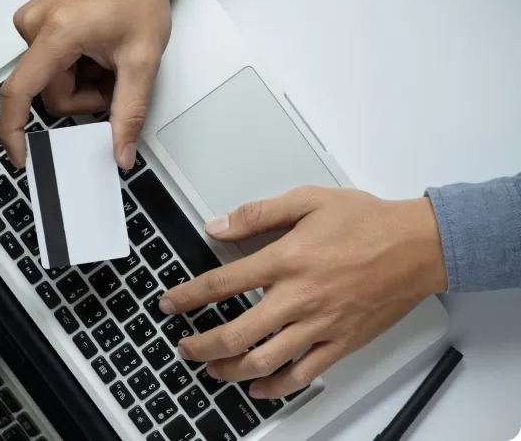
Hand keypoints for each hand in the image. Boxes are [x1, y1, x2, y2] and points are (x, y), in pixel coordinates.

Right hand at [0, 0, 185, 168]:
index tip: (20, 155)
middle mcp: (36, 25)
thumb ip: (130, 113)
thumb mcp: (142, 63)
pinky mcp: (42, 23)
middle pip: (53, 95)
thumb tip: (120, 150)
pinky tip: (99, 51)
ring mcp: (36, 23)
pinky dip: (81, 68)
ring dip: (87, 82)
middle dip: (88, 98)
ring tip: (110, 58)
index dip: (15, 130)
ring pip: (56, 82)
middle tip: (115, 77)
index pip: (20, 93)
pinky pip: (56, 65)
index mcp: (56, 33)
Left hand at [159, 186, 447, 398]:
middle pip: (235, 333)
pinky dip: (276, 387)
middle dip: (200, 345)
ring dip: (230, 370)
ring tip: (212, 370)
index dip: (188, 297)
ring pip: (264, 361)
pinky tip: (259, 388)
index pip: (221, 285)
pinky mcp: (341, 342)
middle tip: (184, 346)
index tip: (171, 304)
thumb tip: (218, 225)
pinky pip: (303, 374)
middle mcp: (298, 298)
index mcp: (286, 260)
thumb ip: (258, 214)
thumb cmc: (368, 222)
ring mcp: (320, 325)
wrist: (417, 245)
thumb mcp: (308, 200)